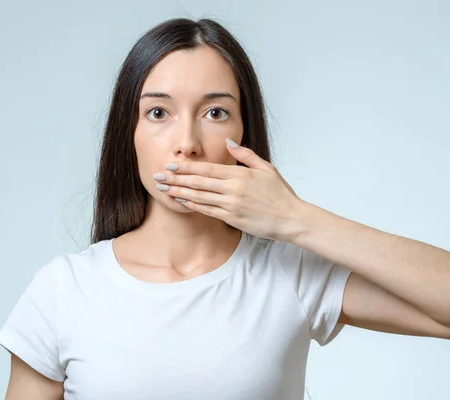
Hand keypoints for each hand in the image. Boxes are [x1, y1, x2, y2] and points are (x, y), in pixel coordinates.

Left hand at [153, 138, 301, 241]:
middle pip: (199, 182)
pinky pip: (207, 211)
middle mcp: (233, 189)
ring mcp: (231, 205)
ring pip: (199, 197)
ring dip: (180, 192)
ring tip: (164, 188)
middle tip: (158, 176)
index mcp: (240, 175)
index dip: (187, 167)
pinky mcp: (232, 219)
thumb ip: (245, 155)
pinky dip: (193, 205)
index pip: (208, 169)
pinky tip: (181, 201)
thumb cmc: (280, 193)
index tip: (171, 165)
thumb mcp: (266, 168)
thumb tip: (229, 141)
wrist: (290, 219)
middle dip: (176, 179)